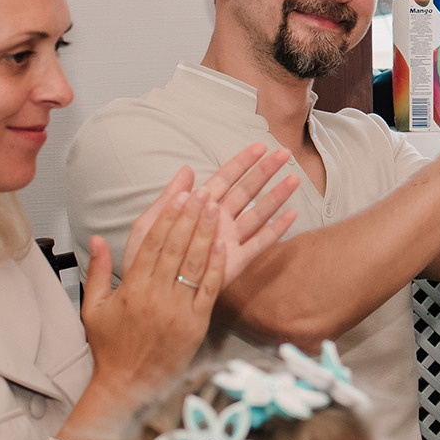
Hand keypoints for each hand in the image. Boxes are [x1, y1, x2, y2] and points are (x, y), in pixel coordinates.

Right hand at [81, 175, 226, 404]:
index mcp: (131, 289)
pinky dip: (216, 267)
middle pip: (176, 248)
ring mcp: (177, 310)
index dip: (167, 217)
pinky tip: (224, 245)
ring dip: (206, 234)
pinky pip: (208, 290)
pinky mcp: (195, 324)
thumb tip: (97, 238)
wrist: (127, 385)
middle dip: (190, 217)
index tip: (179, 194)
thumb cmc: (110, 346)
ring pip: (193, 264)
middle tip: (203, 192)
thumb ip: (97, 271)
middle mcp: (155, 296)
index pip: (152, 244)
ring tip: (215, 208)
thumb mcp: (94, 307)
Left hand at [121, 143, 301, 285]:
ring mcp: (229, 239)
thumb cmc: (146, 258)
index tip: (261, 145)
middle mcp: (219, 220)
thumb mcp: (150, 224)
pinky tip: (291, 216)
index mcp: (199, 207)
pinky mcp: (235, 261)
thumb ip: (168, 199)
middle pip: (247, 190)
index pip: (225, 178)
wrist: (148, 294)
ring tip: (294, 180)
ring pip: (258, 213)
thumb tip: (185, 170)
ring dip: (276, 196)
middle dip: (266, 171)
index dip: (242, 161)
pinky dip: (276, 231)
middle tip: (285, 153)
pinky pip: (259, 243)